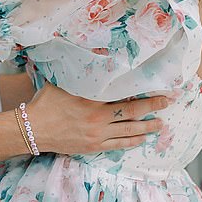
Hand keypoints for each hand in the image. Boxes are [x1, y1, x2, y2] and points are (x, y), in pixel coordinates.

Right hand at [27, 82, 168, 154]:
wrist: (33, 129)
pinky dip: (132, 141)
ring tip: (160, 124)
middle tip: (168, 103)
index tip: (157, 88)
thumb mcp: (64, 82)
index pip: (124, 95)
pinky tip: (142, 138)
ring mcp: (97, 134)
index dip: (142, 92)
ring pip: (129, 131)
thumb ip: (81, 74)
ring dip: (147, 127)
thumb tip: (93, 54)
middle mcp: (98, 118)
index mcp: (93, 100)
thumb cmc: (47, 102)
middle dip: (152, 108)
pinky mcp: (93, 146)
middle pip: (132, 113)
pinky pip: (118, 144)